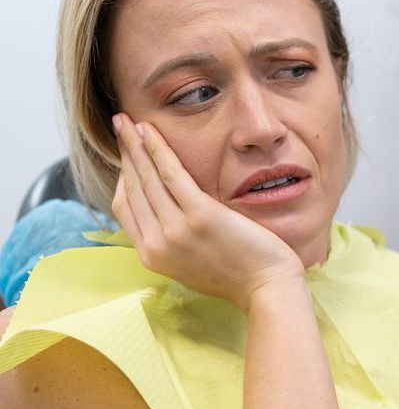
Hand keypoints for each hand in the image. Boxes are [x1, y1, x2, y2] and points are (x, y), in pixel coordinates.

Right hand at [112, 113, 304, 310]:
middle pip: (131, 189)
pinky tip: (149, 129)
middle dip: (124, 153)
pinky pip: (170, 173)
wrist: (267, 288)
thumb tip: (163, 213)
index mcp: (153, 256)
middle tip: (120, 126)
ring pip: (145, 178)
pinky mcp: (199, 216)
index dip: (124, 176)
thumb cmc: (239, 275)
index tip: (128, 155)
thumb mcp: (193, 263)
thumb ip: (173, 241)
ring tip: (127, 120)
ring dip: (134, 144)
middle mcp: (157, 244)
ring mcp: (176, 231)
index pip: (125, 208)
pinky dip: (156, 148)